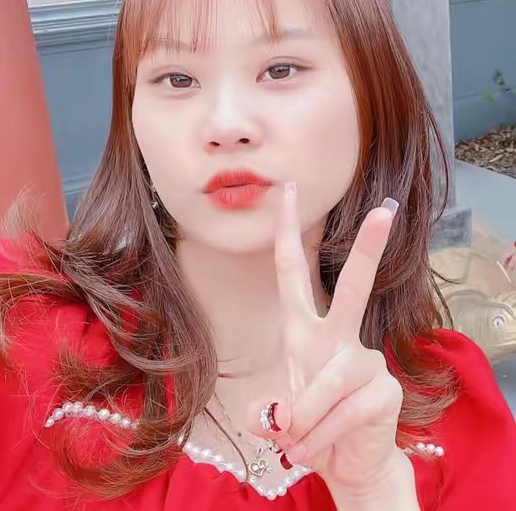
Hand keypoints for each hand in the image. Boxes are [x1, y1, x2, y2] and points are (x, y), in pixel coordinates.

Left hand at [249, 182, 412, 501]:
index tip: (289, 189)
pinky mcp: (384, 390)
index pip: (293, 270)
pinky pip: (343, 413)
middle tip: (386, 211)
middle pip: (353, 288)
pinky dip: (320, 438)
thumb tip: (274, 420)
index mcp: (304, 328)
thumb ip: (268, 411)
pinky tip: (311, 453)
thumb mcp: (277, 412)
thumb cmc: (308, 423)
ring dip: (306, 419)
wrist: (345, 463)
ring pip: (331, 380)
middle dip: (369, 250)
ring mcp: (365, 360)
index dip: (288, 231)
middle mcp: (337, 336)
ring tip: (293, 445)